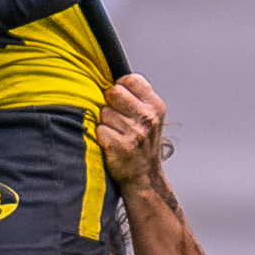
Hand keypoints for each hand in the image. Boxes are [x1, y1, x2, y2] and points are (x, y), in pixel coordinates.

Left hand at [95, 73, 167, 191]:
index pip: (130, 79)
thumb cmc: (141, 142)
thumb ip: (136, 97)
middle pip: (113, 92)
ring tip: (116, 134)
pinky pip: (99, 129)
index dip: (121, 88)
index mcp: (156, 106)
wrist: (144, 177)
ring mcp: (135, 132)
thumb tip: (109, 77)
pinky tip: (111, 144)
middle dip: (111, 104)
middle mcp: (147, 118)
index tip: (122, 101)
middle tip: (118, 120)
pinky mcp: (120, 146)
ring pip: (104, 112)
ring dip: (105, 122)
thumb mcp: (149, 117)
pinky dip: (101, 136)